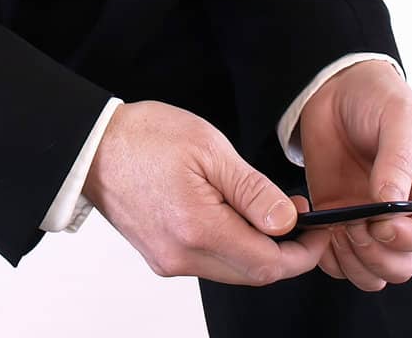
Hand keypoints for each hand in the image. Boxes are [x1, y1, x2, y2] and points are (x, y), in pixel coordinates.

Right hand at [83, 101, 317, 285]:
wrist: (93, 146)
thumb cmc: (146, 137)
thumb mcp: (210, 149)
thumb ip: (253, 191)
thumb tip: (288, 222)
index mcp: (198, 229)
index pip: (268, 264)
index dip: (303, 253)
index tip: (319, 230)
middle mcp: (182, 256)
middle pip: (253, 273)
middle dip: (285, 251)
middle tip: (300, 216)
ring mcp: (169, 260)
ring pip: (232, 270)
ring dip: (258, 248)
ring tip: (268, 210)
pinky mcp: (160, 256)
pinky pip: (209, 262)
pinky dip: (232, 245)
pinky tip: (235, 216)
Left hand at [289, 61, 411, 290]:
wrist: (338, 90)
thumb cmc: (380, 100)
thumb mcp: (400, 121)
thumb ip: (397, 163)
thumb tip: (390, 204)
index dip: (410, 240)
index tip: (382, 224)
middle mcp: (406, 217)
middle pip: (401, 266)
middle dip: (376, 253)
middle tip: (354, 222)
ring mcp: (372, 222)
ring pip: (372, 273)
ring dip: (352, 259)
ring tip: (338, 226)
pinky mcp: (340, 222)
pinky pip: (339, 262)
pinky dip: (327, 256)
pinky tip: (322, 227)